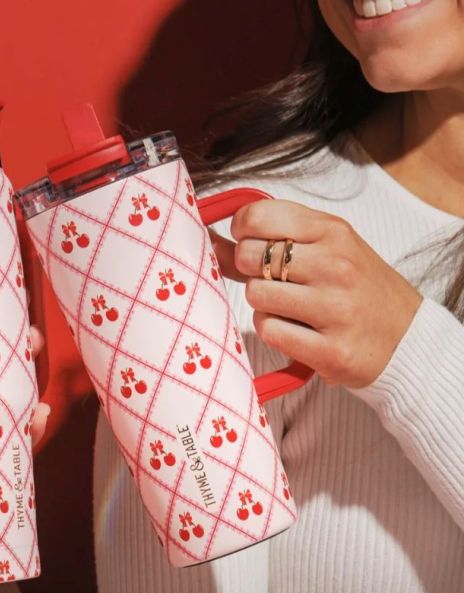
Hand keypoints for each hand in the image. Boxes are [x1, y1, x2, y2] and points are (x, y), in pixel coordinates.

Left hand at [210, 199, 421, 387]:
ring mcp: (336, 308)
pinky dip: (274, 331)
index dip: (241, 231)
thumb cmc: (356, 289)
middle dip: (250, 271)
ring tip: (290, 308)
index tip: (251, 243)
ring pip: (255, 296)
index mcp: (333, 232)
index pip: (257, 217)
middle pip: (249, 257)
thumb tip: (209, 240)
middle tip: (274, 282)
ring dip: (263, 305)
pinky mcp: (331, 350)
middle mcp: (336, 265)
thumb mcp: (324, 250)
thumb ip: (268, 241)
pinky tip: (296, 331)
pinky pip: (269, 331)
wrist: (408, 338)